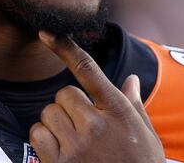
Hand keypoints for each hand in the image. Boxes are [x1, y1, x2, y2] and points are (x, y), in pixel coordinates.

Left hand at [30, 31, 164, 162]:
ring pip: (47, 114)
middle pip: (62, 94)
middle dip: (68, 106)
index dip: (64, 47)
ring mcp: (77, 145)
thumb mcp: (145, 133)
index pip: (87, 69)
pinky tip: (62, 152)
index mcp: (118, 109)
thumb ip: (133, 104)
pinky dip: (44, 140)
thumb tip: (131, 79)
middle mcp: (96, 123)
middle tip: (83, 125)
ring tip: (75, 142)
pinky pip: (37, 135)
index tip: (45, 33)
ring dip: (55, 124)